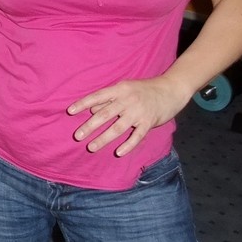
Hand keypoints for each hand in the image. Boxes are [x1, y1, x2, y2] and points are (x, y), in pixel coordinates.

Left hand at [67, 76, 189, 156]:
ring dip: (103, 138)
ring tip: (91, 147)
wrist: (171, 90)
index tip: (70, 111)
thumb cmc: (144, 89)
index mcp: (120, 89)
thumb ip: (109, 98)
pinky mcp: (149, 122)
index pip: (97, 96)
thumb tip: (92, 109)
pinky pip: (136, 136)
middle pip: (105, 114)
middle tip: (77, 136)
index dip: (83, 104)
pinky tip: (118, 153)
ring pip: (117, 128)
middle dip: (90, 126)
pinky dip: (127, 145)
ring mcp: (138, 112)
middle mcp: (127, 100)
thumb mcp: (125, 88)